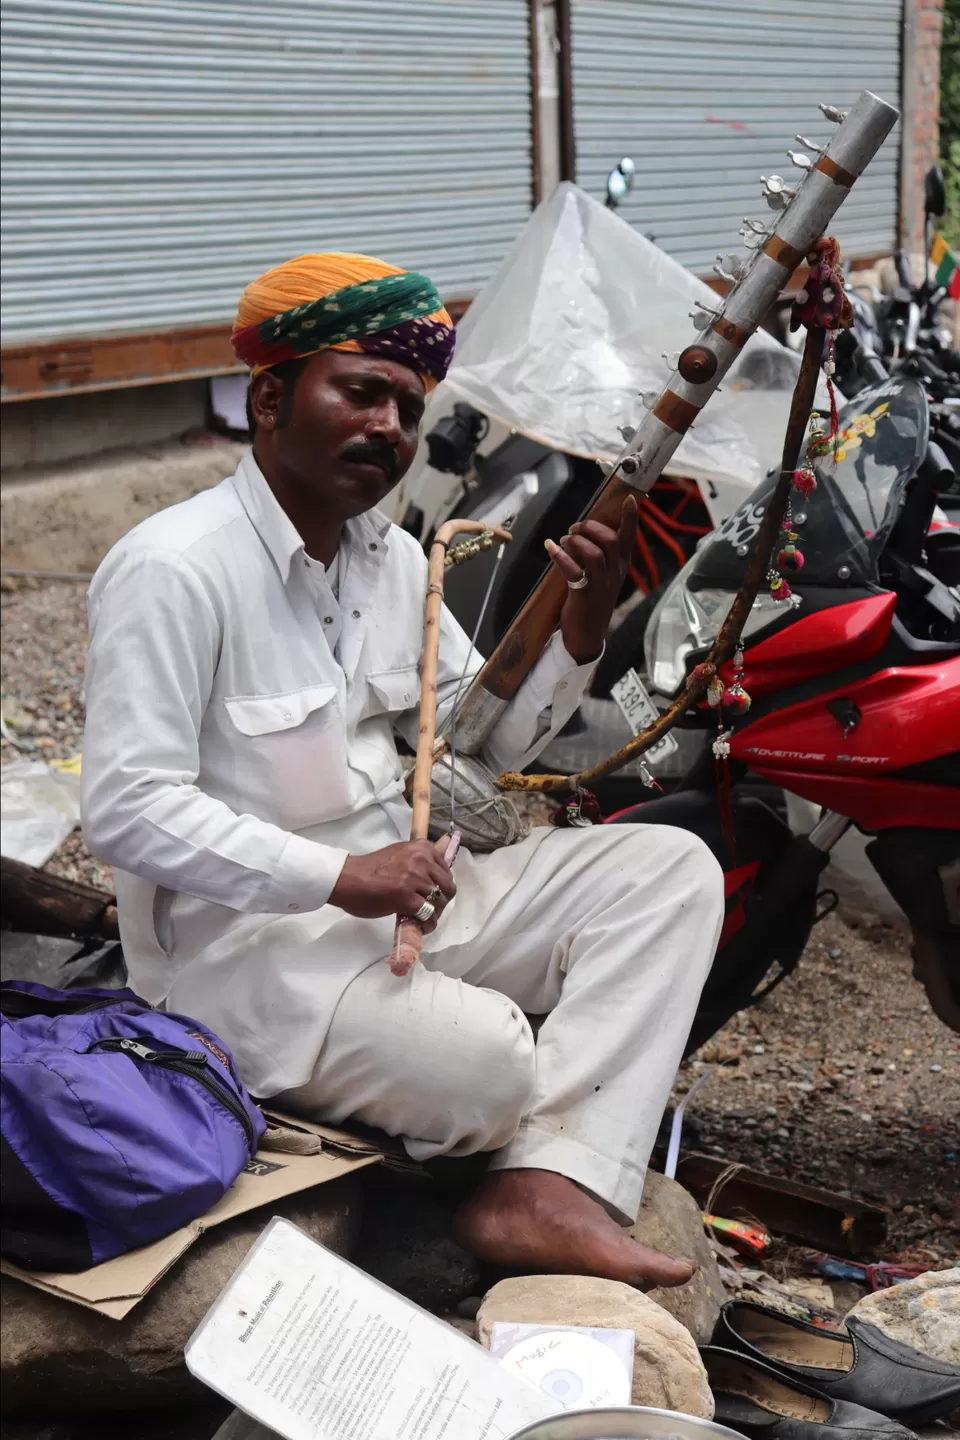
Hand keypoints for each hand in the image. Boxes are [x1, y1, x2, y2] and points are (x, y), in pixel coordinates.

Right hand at [329, 836, 455, 932]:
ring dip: (434, 914)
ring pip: (439, 902)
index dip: (442, 886)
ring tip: (425, 920)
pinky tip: (422, 926)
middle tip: (430, 909)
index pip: (446, 871)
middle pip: (448, 887)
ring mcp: (414, 879)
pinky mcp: (406, 898)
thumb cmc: (369, 869)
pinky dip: (427, 924)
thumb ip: (418, 862)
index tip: (434, 894)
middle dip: (442, 901)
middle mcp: (421, 860)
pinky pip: (427, 914)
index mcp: (421, 848)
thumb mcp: (400, 855)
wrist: (347, 879)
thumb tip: (434, 878)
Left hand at [546, 495, 638, 663]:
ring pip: (594, 553)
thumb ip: (598, 555)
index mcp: (621, 567)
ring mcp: (601, 585)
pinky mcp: (584, 594)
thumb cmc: (592, 600)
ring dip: (576, 541)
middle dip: (590, 527)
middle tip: (574, 528)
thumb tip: (582, 532)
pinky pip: (573, 570)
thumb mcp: (602, 577)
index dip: (630, 518)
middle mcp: (614, 574)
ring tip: (564, 540)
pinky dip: (560, 556)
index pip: (629, 538)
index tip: (630, 499)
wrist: (587, 634)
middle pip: (610, 541)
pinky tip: (550, 548)